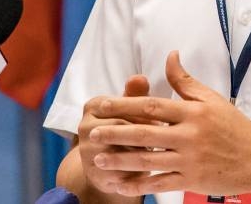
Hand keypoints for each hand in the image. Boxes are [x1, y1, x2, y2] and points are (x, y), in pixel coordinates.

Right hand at [77, 73, 153, 193]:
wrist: (107, 165)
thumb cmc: (126, 128)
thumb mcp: (132, 109)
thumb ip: (136, 93)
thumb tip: (140, 77)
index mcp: (94, 105)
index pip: (124, 106)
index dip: (146, 114)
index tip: (162, 120)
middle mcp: (85, 127)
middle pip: (123, 127)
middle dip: (146, 133)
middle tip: (165, 138)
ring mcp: (87, 151)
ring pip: (122, 150)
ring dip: (143, 153)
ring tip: (160, 154)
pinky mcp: (95, 173)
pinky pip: (121, 172)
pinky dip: (138, 172)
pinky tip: (151, 171)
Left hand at [88, 50, 250, 196]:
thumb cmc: (234, 126)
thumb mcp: (212, 98)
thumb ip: (185, 80)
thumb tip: (170, 55)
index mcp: (192, 112)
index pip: (151, 106)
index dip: (123, 104)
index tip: (101, 105)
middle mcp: (189, 135)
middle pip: (144, 132)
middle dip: (115, 132)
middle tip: (92, 132)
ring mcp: (189, 159)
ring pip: (148, 160)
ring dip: (120, 160)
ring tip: (97, 159)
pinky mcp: (192, 180)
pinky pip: (160, 183)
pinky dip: (138, 185)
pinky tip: (120, 184)